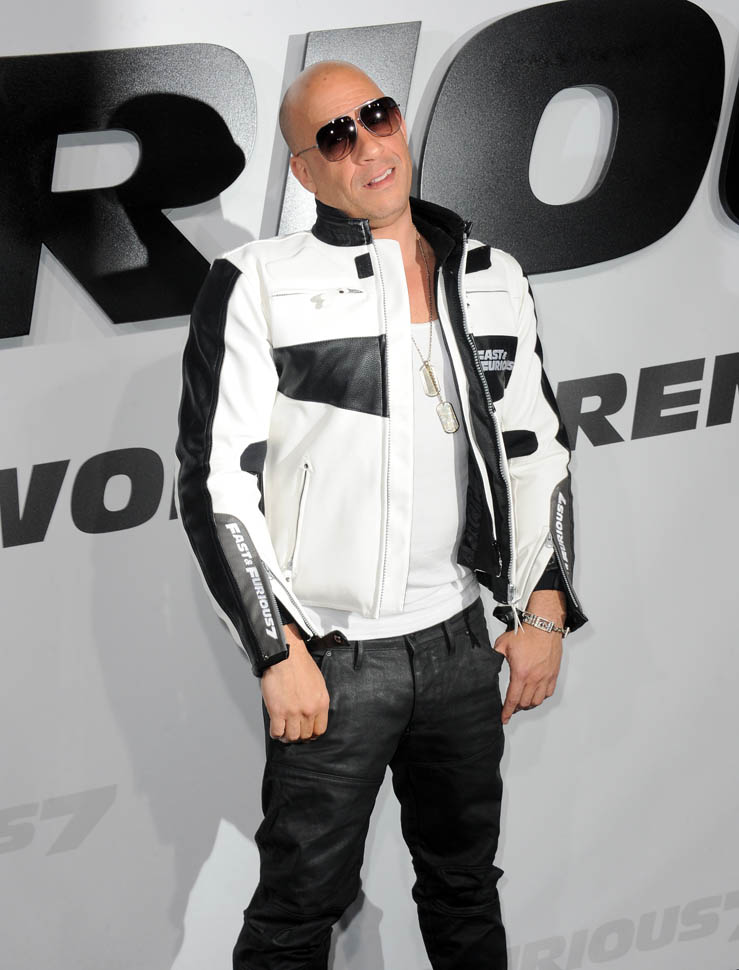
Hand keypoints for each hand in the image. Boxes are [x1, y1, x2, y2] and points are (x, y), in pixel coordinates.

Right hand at [260, 623, 329, 742]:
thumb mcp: (318, 684)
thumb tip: (312, 713)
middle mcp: (309, 710)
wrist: (285, 656)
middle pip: (305, 735)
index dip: (312, 734)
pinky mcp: (278, 712)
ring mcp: (293, 712)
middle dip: (299, 735)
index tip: (306, 732)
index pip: (320, 730)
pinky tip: (275, 728)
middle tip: (293, 732)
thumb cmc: (300, 665)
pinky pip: (277, 732)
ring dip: (287, 736)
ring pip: (292, 737)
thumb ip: (316, 701)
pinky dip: (276, 733)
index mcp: (321, 703)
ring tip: (283, 731)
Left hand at [493, 590, 564, 723]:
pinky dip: (541, 696)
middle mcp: (534, 678)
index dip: (507, 712)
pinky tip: (536, 694)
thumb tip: (487, 663)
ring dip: (529, 704)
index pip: (512, 700)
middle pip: (525, 703)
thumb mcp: (503, 644)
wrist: (544, 626)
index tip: (504, 718)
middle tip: (511, 707)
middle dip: (516, 707)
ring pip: (537, 700)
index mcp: (520, 673)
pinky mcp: (553, 674)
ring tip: (522, 702)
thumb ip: (495, 656)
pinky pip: (548, 692)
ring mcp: (545, 677)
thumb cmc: (526, 633)